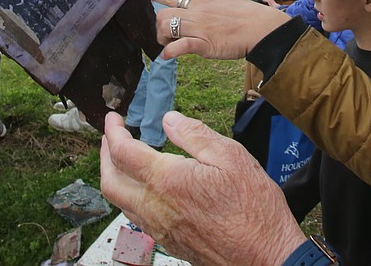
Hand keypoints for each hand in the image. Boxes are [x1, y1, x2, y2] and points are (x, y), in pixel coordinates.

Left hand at [100, 111, 306, 265]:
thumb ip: (195, 135)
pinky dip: (132, 197)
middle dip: (104, 156)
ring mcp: (160, 229)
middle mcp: (156, 208)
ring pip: (121, 203)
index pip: (123, 153)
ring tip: (125, 160)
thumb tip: (169, 120)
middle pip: (110, 182)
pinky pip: (138, 218)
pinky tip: (149, 188)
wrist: (266, 258)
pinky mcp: (170, 243)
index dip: (113, 132)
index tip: (113, 119)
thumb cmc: (254, 209)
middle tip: (111, 137)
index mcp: (168, 181)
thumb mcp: (231, 157)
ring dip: (115, 178)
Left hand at [144, 0, 291, 60]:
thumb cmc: (247, 14)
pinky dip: (170, 52)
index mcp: (201, 3)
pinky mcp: (205, 44)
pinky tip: (166, 57)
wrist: (261, 28)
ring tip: (168, 46)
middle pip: (164, 14)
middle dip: (159, 26)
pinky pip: (181, 46)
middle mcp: (197, 13)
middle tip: (165, 37)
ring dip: (163, 38)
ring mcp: (199, 28)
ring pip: (168, 27)